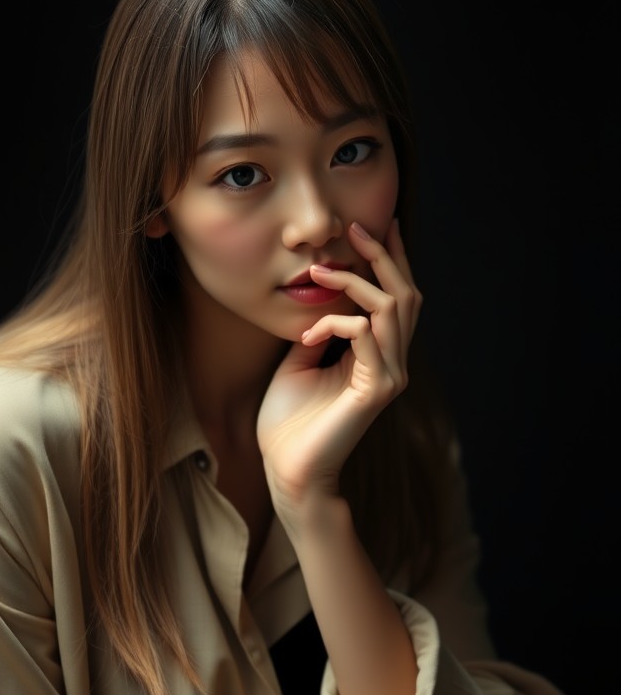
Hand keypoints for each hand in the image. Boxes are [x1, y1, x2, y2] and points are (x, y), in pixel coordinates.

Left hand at [257, 218, 420, 512]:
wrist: (287, 470)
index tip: (375, 225)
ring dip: (355, 281)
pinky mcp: (376, 391)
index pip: (394, 299)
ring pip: (392, 308)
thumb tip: (317, 293)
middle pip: (406, 295)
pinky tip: (306, 335)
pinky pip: (366, 335)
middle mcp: (391, 363)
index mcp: (376, 355)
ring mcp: (389, 377)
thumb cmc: (288, 422)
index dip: (390, 261)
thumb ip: (315, 329)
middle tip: (359, 226)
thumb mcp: (298, 361)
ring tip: (321, 268)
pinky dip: (335, 323)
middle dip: (384, 256)